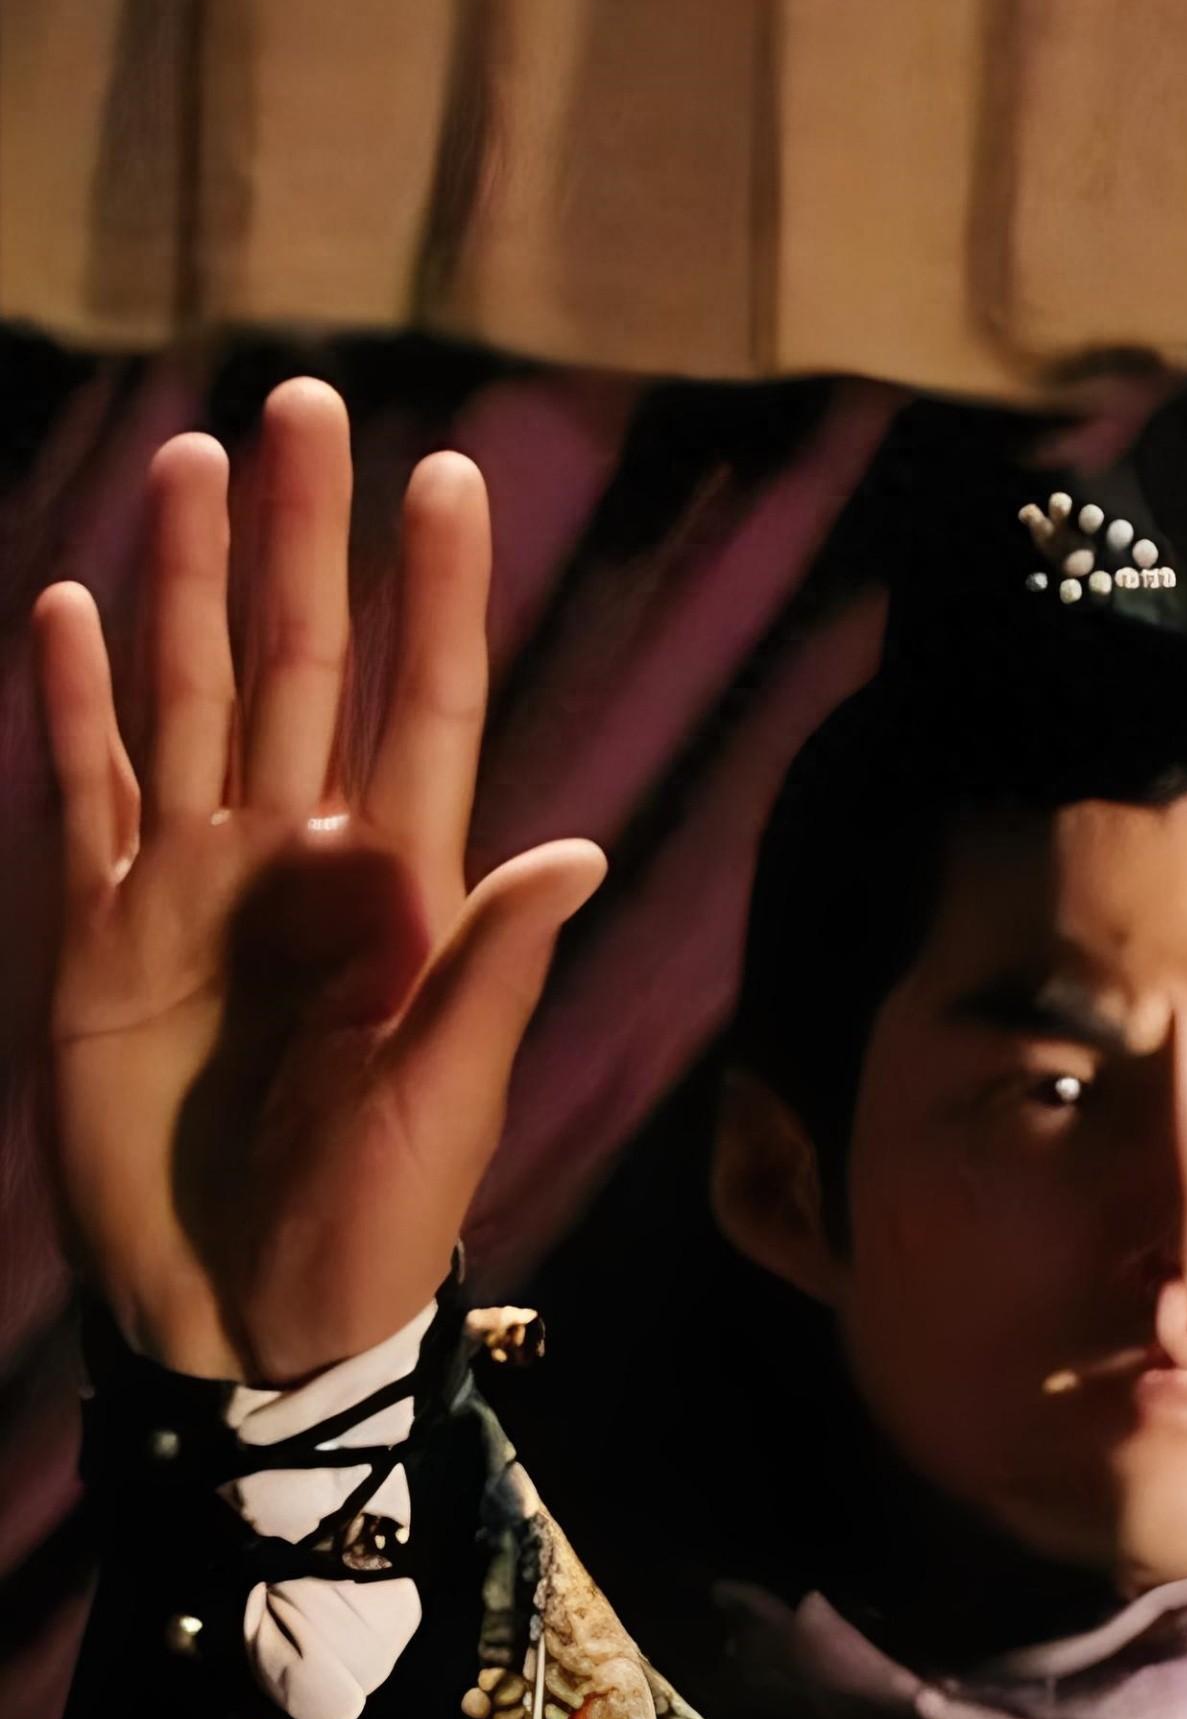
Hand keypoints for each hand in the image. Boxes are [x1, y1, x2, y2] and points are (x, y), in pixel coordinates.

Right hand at [35, 377, 604, 1383]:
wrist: (248, 1316)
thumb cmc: (371, 1223)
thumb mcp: (447, 1100)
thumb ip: (495, 969)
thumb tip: (576, 846)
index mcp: (404, 892)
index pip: (427, 705)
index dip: (434, 596)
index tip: (449, 479)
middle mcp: (300, 861)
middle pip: (300, 665)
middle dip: (303, 540)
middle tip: (307, 402)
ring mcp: (192, 888)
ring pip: (191, 697)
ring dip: (189, 581)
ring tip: (198, 461)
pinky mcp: (99, 934)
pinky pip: (86, 792)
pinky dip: (79, 702)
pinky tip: (79, 607)